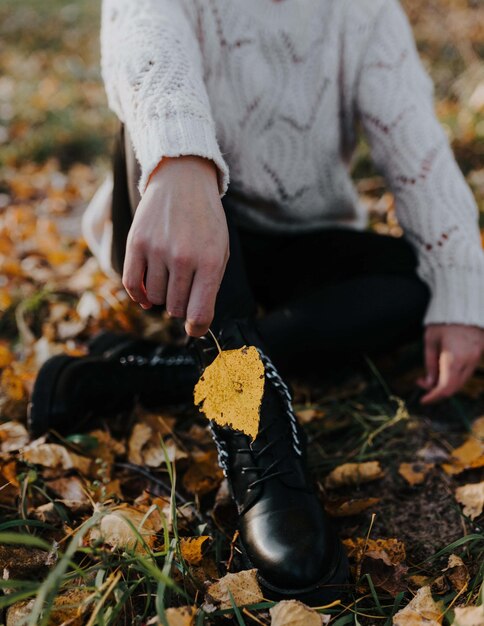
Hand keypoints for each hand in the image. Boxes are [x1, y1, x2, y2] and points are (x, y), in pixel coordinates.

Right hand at [122, 155, 228, 336]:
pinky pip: (131, 284)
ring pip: (155, 298)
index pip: (199, 312)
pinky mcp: (136, 243)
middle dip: (181, 305)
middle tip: (185, 289)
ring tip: (170, 278)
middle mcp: (182, 257)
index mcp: (209, 261)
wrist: (183, 181)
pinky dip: (139, 294)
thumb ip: (209, 287)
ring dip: (162, 295)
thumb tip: (195, 324)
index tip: (195, 328)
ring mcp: (157, 250)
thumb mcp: (219, 250)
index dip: (197, 327)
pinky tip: (147, 292)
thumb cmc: (205, 221)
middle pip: (175, 308)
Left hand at [417, 324, 483, 403]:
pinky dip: (454, 376)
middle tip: (422, 383)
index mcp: (454, 358)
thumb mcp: (430, 340)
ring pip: (461, 381)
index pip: (445, 388)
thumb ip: (429, 363)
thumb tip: (429, 383)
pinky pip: (466, 372)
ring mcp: (476, 358)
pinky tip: (442, 369)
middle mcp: (468, 362)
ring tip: (429, 375)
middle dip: (437, 391)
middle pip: (454, 388)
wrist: (465, 306)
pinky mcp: (479, 354)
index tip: (423, 400)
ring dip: (445, 384)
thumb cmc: (443, 321)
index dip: (433, 397)